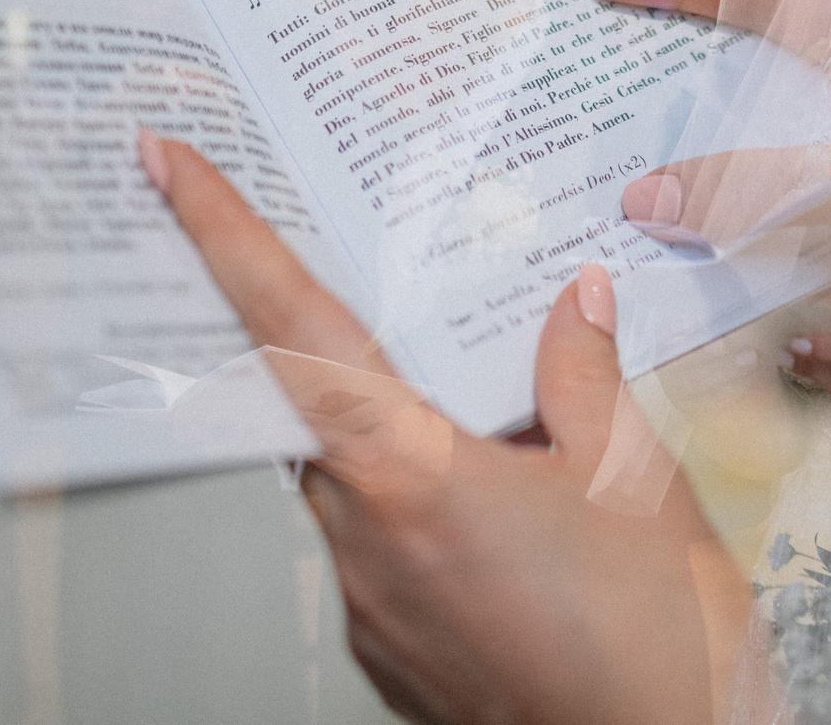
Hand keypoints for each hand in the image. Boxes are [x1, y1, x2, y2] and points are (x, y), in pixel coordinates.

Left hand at [145, 130, 746, 724]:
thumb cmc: (658, 649)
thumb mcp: (636, 480)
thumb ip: (584, 378)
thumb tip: (572, 304)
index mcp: (414, 478)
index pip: (294, 331)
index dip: (226, 239)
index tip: (172, 170)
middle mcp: (368, 547)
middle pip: (321, 410)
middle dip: (345, 349)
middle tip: (384, 300)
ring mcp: (374, 612)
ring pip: (357, 486)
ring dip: (407, 444)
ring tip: (507, 437)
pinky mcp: (394, 660)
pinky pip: (385, 554)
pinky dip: (427, 516)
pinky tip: (507, 517)